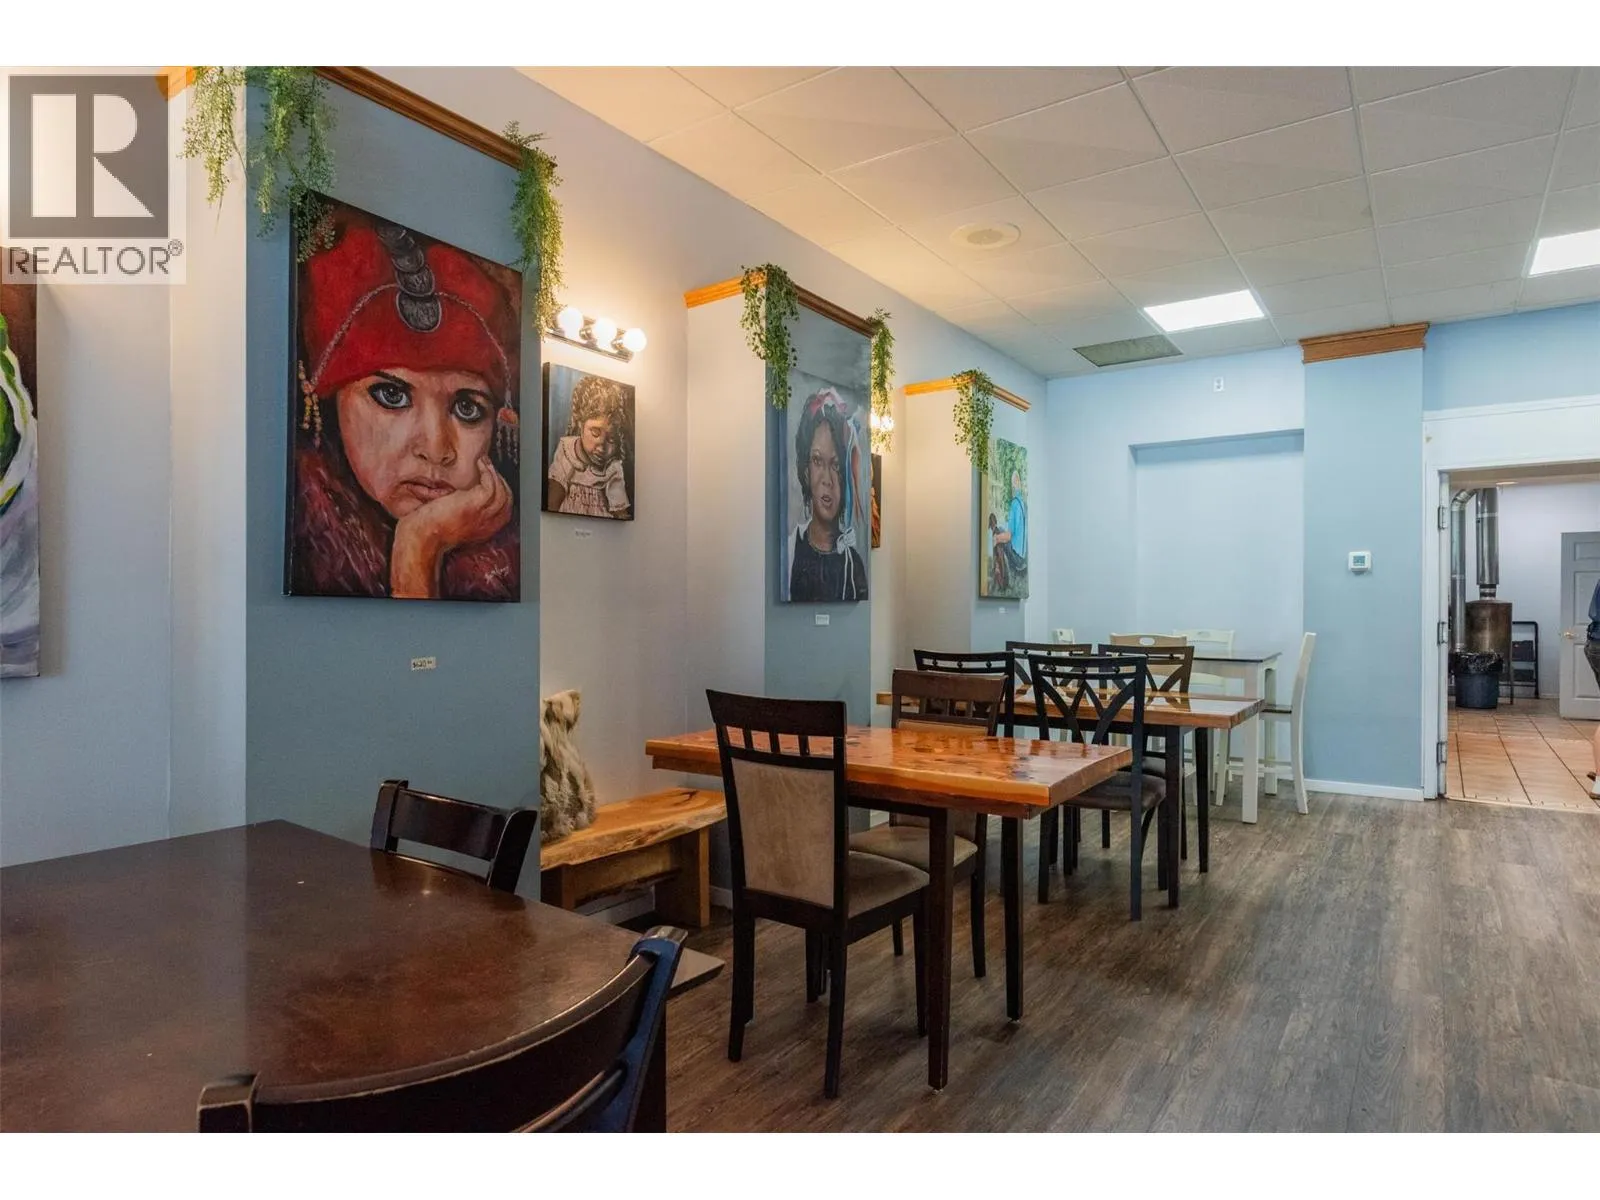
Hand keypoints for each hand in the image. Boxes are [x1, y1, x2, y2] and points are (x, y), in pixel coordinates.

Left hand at [390, 456, 512, 597]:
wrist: (421, 538)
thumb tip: (461, 495)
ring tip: (484, 462)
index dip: (499, 492)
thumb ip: (462, 512)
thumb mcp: (451, 522)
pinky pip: (492, 484)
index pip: (503, 510)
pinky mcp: (475, 504)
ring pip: (502, 491)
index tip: (488, 479)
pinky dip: (488, 471)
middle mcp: (488, 524)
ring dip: (494, 473)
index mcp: (484, 531)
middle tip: (488, 467)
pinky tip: (480, 463)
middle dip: (500, 481)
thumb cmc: (429, 531)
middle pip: (506, 501)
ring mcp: (482, 515)